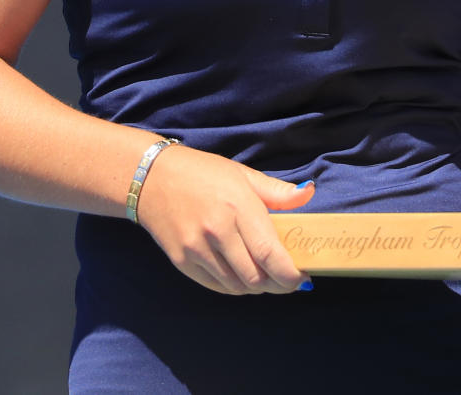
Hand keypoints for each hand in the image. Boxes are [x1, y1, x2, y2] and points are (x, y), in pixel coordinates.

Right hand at [136, 145, 315, 295]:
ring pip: (237, 287)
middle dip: (277, 285)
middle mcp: (217, 231)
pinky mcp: (182, 262)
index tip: (303, 278)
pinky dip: (235, 287)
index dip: (290, 275)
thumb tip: (308, 194)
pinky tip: (243, 277)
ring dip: (256, 288)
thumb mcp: (242, 174)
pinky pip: (216, 286)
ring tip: (267, 277)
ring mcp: (197, 249)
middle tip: (288, 280)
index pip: (269, 254)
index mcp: (237, 206)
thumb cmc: (203, 173)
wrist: (152, 178)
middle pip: (255, 277)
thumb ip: (276, 192)